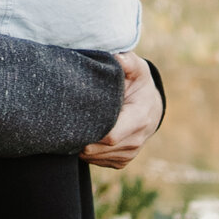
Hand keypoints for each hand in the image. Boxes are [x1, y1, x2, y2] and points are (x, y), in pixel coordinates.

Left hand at [81, 51, 162, 171]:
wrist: (151, 107)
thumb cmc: (139, 84)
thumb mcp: (137, 70)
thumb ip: (129, 62)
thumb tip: (118, 57)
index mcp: (139, 119)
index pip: (109, 135)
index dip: (90, 129)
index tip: (75, 116)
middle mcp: (135, 141)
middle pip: (97, 149)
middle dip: (81, 137)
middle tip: (66, 121)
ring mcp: (129, 154)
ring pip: (94, 157)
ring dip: (81, 144)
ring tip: (75, 125)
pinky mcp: (122, 161)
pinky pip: (97, 161)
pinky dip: (87, 151)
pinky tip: (85, 134)